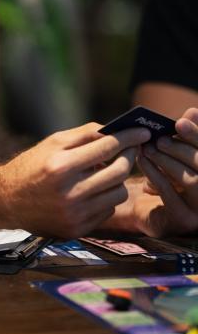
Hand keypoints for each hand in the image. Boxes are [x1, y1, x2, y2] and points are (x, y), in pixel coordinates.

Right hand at [0, 122, 150, 237]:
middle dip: (129, 156)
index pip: (107, 147)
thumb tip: (115, 130)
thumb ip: (84, 135)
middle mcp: (68, 192)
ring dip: (117, 179)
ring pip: (118, 193)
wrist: (6, 201)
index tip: (143, 131)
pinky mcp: (77, 230)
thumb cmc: (30, 166)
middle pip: (118, 171)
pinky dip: (105, 197)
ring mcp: (74, 214)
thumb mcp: (52, 143)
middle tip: (130, 149)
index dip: (128, 137)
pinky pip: (107, 210)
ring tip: (105, 171)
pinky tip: (93, 190)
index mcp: (60, 165)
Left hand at [130, 107, 197, 235]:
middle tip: (159, 138)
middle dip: (180, 148)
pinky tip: (141, 160)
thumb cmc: (165, 177)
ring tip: (148, 148)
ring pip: (190, 180)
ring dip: (166, 160)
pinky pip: (170, 194)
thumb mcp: (175, 156)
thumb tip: (193, 112)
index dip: (197, 135)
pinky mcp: (184, 221)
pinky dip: (155, 174)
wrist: (147, 212)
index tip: (180, 122)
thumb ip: (186, 136)